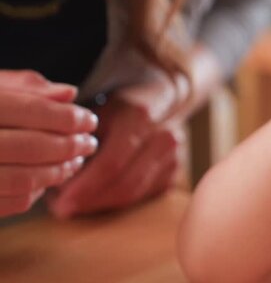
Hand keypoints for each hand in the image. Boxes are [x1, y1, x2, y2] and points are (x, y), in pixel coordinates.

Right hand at [0, 70, 97, 216]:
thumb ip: (24, 88)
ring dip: (56, 173)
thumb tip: (69, 93)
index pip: (31, 109)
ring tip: (74, 162)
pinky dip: (32, 194)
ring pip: (22, 179)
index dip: (68, 116)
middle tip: (89, 143)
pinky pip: (6, 203)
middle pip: (31, 146)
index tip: (90, 120)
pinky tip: (45, 182)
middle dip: (69, 146)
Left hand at [47, 92, 181, 217]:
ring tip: (74, 206)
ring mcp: (173, 157)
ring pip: (134, 193)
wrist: (160, 101)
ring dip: (101, 204)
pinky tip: (96, 200)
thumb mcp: (95, 108)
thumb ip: (76, 135)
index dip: (85, 187)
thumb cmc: (118, 107)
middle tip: (62, 209)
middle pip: (125, 183)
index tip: (59, 201)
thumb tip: (55, 172)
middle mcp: (163, 137)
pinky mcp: (174, 173)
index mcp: (138, 117)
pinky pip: (142, 196)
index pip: (112, 163)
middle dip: (90, 201)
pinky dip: (116, 202)